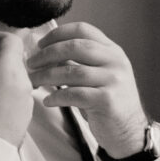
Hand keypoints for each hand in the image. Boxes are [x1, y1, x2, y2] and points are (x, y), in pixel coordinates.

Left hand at [26, 22, 146, 156]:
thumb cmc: (106, 102)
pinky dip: (57, 96)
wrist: (128, 131)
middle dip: (48, 53)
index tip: (40, 43)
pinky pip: (75, 94)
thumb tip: (45, 50)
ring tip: (33, 81)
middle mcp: (115, 61)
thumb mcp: (99, 74)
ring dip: (47, 75)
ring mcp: (114, 80)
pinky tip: (48, 100)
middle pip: (75, 47)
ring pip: (73, 71)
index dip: (57, 34)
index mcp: (112, 51)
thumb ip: (80, 61)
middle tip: (31, 63)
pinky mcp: (108, 100)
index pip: (83, 30)